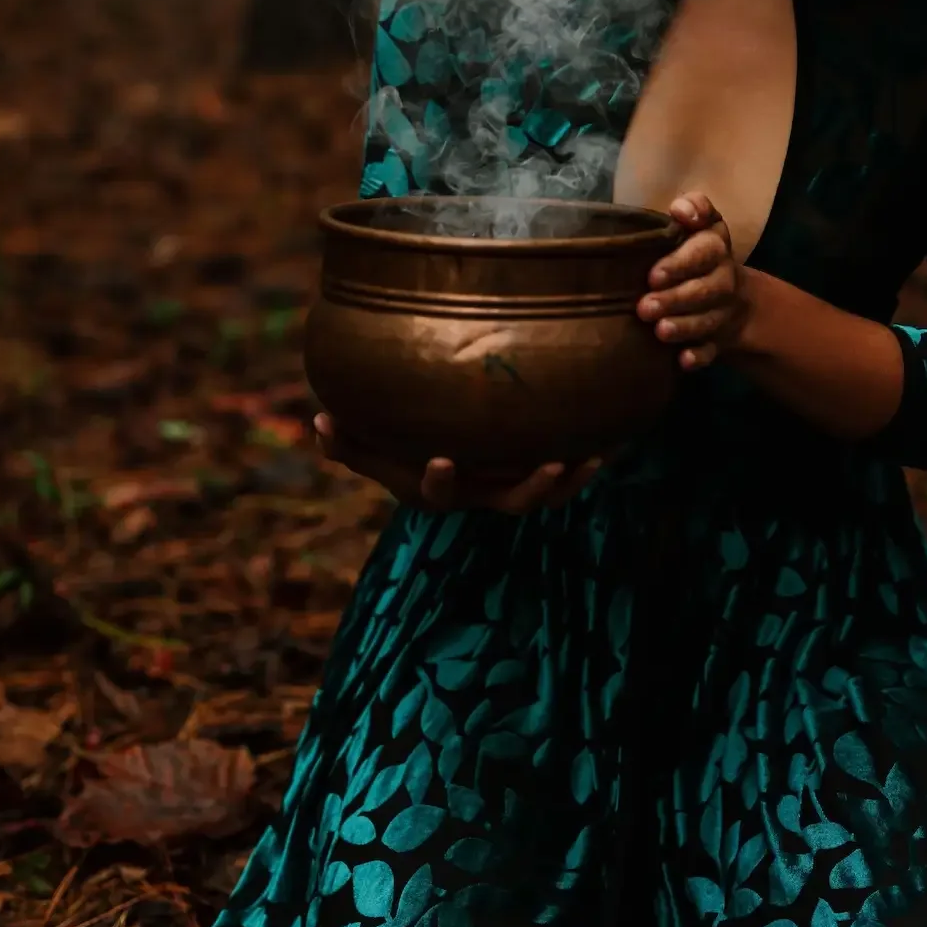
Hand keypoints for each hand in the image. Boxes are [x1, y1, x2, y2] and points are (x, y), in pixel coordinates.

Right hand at [313, 412, 600, 514]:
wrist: (439, 459)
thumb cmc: (398, 449)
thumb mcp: (370, 449)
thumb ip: (346, 441)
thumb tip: (318, 422)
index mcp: (441, 489)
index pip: (440, 493)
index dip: (440, 482)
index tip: (442, 460)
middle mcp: (481, 494)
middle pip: (510, 504)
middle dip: (530, 488)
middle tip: (549, 466)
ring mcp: (509, 488)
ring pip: (544, 496)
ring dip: (567, 481)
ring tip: (587, 458)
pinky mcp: (531, 476)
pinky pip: (564, 479)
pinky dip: (583, 467)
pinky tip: (608, 442)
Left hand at [638, 192, 746, 371]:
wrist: (733, 299)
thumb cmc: (696, 254)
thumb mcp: (700, 225)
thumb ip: (694, 208)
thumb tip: (681, 208)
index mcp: (716, 247)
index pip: (706, 250)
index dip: (682, 263)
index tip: (653, 274)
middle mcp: (724, 279)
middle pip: (707, 289)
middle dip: (676, 298)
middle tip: (644, 307)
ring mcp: (722, 311)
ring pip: (708, 320)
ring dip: (684, 326)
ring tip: (659, 331)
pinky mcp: (718, 339)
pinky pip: (712, 350)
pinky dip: (698, 356)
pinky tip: (682, 360)